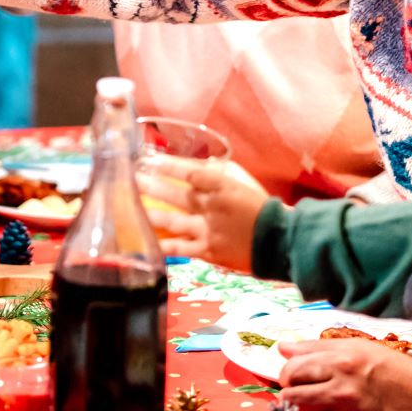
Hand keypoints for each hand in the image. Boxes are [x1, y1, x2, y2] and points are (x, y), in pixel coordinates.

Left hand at [136, 156, 268, 271]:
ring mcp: (209, 230)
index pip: (191, 172)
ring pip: (174, 221)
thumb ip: (221, 174)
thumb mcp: (243, 185)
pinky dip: (163, 246)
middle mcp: (213, 207)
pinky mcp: (208, 251)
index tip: (149, 158)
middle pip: (177, 194)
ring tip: (132, 205)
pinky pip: (181, 249)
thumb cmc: (263, 210)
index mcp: (224, 187)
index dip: (168, 165)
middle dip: (152, 185)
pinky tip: (146, 242)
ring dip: (151, 212)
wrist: (280, 241)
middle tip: (131, 178)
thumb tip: (203, 163)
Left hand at [276, 340, 411, 410]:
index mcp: (341, 361)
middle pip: (289, 394)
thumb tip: (282, 348)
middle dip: (291, 393)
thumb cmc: (395, 372)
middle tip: (305, 392)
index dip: (288, 374)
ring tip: (320, 406)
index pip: (292, 369)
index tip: (296, 377)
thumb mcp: (360, 349)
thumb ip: (317, 347)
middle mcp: (340, 387)